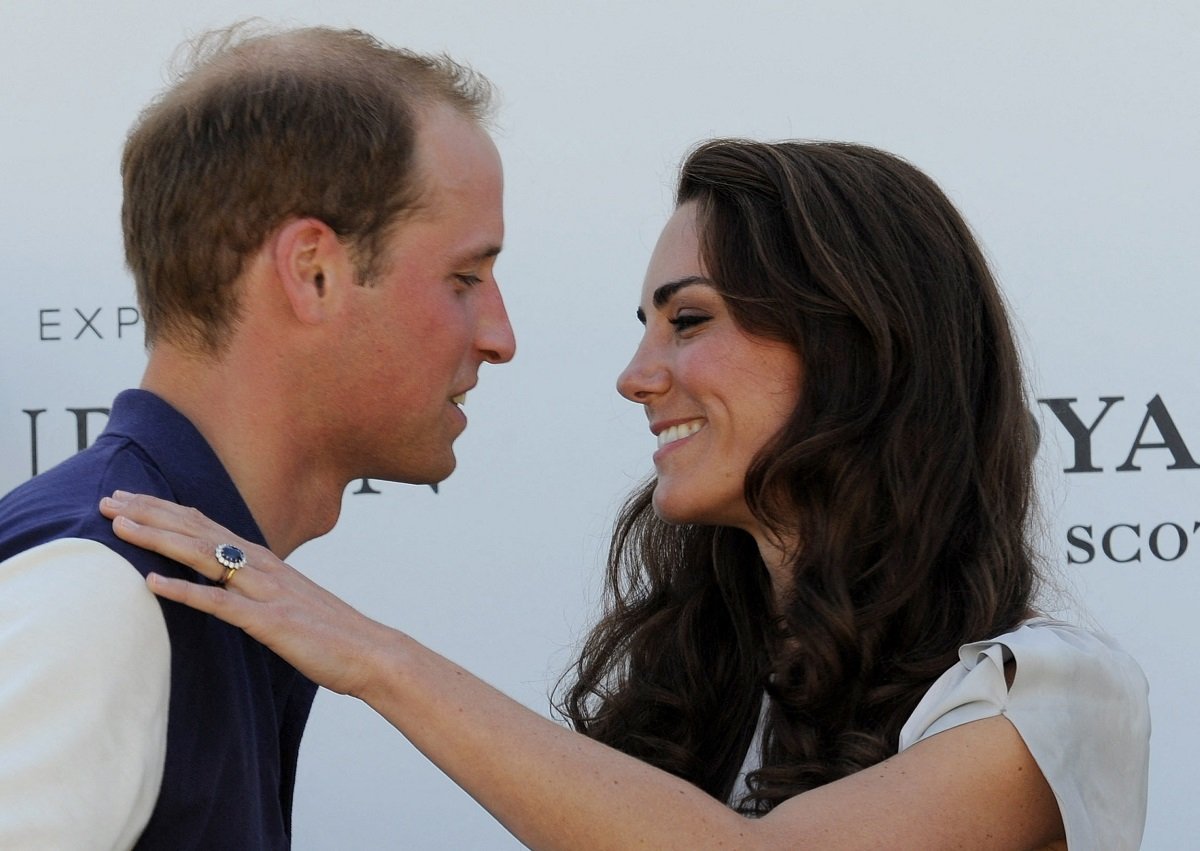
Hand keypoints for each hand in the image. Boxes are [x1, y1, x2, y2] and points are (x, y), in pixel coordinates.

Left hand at [99, 491, 386, 696]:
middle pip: (198, 531)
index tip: (131, 499)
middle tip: (110, 499)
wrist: (372, 653)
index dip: (167, 510)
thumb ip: (259, 589)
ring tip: (120, 527)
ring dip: (159, 539)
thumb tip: (231, 587)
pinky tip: (153, 583)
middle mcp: (263, 567)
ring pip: (204, 556)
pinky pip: (220, 603)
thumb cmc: (332, 633)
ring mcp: (266, 591)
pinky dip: (184, 591)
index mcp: (265, 562)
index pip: (208, 525)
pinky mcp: (269, 621)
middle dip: (152, 513)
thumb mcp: (290, 601)